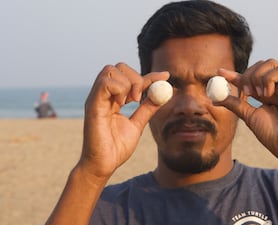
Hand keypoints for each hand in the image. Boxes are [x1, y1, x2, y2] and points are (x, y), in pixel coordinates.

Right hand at [79, 63, 168, 178]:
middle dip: (136, 78)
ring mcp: (96, 98)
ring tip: (130, 103)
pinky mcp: (92, 104)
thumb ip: (147, 109)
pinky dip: (119, 88)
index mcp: (112, 99)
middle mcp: (103, 95)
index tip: (166, 76)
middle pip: (118, 67)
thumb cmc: (116, 148)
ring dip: (127, 83)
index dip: (149, 76)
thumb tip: (163, 95)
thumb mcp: (137, 125)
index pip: (131, 78)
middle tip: (139, 99)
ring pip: (110, 70)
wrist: (104, 164)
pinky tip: (121, 104)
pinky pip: (105, 83)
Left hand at [219, 59, 277, 173]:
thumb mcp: (248, 116)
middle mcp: (277, 87)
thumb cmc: (272, 135)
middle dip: (248, 76)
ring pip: (269, 64)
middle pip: (259, 66)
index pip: (249, 78)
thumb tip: (215, 99)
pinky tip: (268, 94)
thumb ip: (235, 104)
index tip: (219, 72)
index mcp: (266, 94)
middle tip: (246, 92)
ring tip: (258, 95)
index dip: (234, 74)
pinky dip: (269, 78)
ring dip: (258, 77)